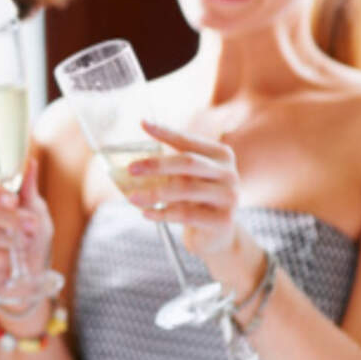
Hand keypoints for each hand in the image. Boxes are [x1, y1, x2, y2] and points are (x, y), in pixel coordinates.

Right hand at [0, 159, 52, 292]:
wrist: (31, 268)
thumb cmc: (31, 232)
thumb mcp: (36, 210)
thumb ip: (29, 189)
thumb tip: (30, 162)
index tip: (14, 201)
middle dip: (8, 219)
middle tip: (31, 227)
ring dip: (7, 241)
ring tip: (25, 245)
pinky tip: (9, 261)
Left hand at [125, 121, 240, 256]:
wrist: (216, 236)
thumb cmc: (195, 201)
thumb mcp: (186, 179)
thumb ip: (169, 168)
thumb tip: (134, 161)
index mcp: (220, 155)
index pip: (188, 140)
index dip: (165, 132)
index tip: (143, 123)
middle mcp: (228, 173)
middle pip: (188, 162)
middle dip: (157, 164)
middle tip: (131, 168)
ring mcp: (229, 196)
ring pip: (186, 189)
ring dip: (154, 193)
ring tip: (132, 198)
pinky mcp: (223, 220)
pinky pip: (186, 214)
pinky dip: (162, 213)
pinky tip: (146, 214)